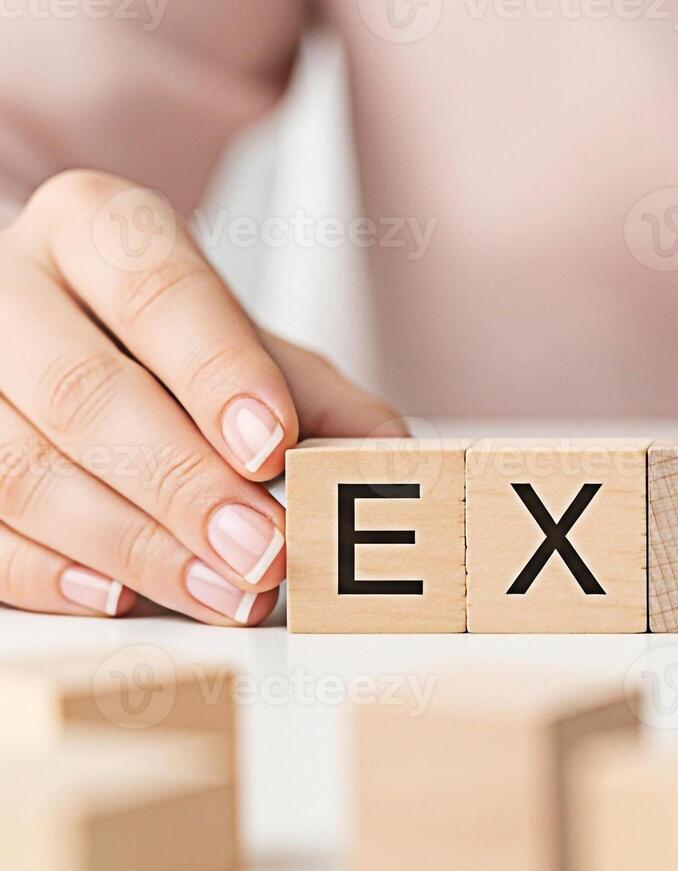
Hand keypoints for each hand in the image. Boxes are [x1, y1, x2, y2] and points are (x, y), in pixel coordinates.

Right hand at [0, 170, 401, 624]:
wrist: (64, 332)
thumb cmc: (171, 348)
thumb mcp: (259, 353)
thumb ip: (329, 404)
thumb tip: (397, 466)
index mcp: (94, 228)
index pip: (157, 290)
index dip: (216, 373)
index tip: (274, 445)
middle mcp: (8, 284)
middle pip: (82, 390)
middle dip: (182, 485)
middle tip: (262, 551)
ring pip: (17, 465)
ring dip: (129, 544)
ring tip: (220, 591)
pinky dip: (47, 570)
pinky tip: (119, 593)